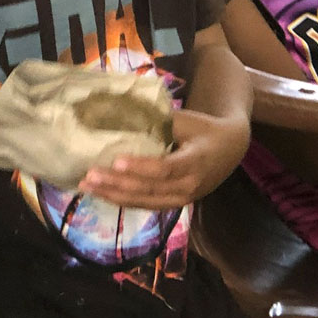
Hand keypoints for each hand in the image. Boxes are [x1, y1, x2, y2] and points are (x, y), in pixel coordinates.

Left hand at [79, 108, 249, 209]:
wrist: (231, 149)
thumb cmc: (205, 130)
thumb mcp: (189, 121)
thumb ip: (160, 121)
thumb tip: (122, 113)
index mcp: (195, 163)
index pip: (165, 169)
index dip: (141, 167)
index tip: (116, 161)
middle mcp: (189, 186)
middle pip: (149, 189)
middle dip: (116, 183)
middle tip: (89, 175)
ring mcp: (181, 199)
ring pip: (144, 201)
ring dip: (113, 195)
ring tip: (86, 186)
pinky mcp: (173, 204)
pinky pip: (145, 205)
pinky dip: (121, 199)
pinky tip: (100, 193)